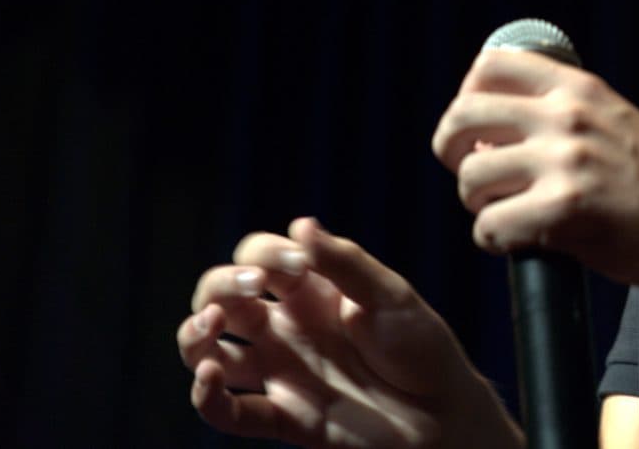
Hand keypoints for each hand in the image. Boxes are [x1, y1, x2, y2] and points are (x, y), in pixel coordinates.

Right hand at [178, 218, 519, 447]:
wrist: (444, 411)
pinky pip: (229, 412)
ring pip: (209, 351)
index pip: (257, 257)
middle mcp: (286, 327)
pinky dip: (206, 397)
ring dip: (194, 336)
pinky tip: (209, 376)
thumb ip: (344, 263)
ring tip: (208, 327)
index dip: (263, 253)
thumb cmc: (421, 345)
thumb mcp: (390, 295)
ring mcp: (280, 371)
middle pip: (221, 297)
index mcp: (310, 291)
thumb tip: (301, 223)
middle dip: (220, 285)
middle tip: (252, 287)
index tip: (297, 264)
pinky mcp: (284, 416)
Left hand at [431, 47, 638, 285]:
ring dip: (479, 203)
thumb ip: (557, 114)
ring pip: (470, 176)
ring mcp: (565, 161)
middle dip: (452, 151)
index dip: (469, 99)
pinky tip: (521, 242)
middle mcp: (567, 115)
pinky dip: (494, 240)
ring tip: (508, 213)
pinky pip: (488, 226)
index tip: (480, 131)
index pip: (489, 66)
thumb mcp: (610, 120)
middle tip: (477, 177)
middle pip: (462, 116)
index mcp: (578, 87)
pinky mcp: (564, 210)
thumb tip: (484, 134)